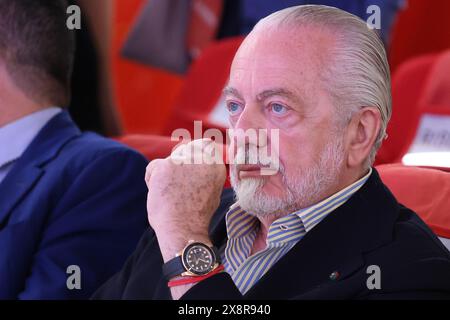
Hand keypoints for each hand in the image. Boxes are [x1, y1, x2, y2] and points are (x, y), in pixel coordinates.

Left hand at [145, 139, 226, 262]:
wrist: (184, 229)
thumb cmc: (196, 215)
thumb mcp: (211, 191)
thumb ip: (205, 173)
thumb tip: (199, 155)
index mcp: (216, 166)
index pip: (205, 145)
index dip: (193, 156)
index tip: (189, 173)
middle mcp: (202, 158)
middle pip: (184, 150)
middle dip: (177, 165)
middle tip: (177, 187)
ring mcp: (183, 160)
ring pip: (167, 161)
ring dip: (166, 175)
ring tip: (171, 195)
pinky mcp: (165, 165)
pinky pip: (153, 168)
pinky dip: (152, 181)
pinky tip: (160, 195)